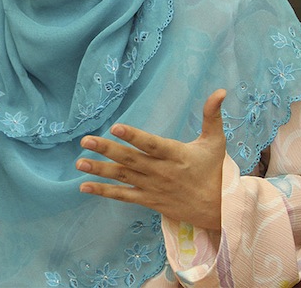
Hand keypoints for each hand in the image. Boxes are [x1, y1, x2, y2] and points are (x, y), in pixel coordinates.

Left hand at [75, 89, 226, 230]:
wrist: (218, 209)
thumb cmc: (214, 171)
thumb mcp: (216, 141)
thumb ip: (212, 115)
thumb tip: (221, 90)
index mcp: (176, 155)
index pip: (152, 144)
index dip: (134, 136)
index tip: (116, 127)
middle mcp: (161, 172)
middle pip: (131, 160)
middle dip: (107, 150)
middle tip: (85, 140)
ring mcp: (152, 187)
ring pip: (123, 177)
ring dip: (100, 170)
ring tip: (79, 162)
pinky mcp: (148, 200)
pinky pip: (123, 196)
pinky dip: (104, 192)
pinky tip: (84, 186)